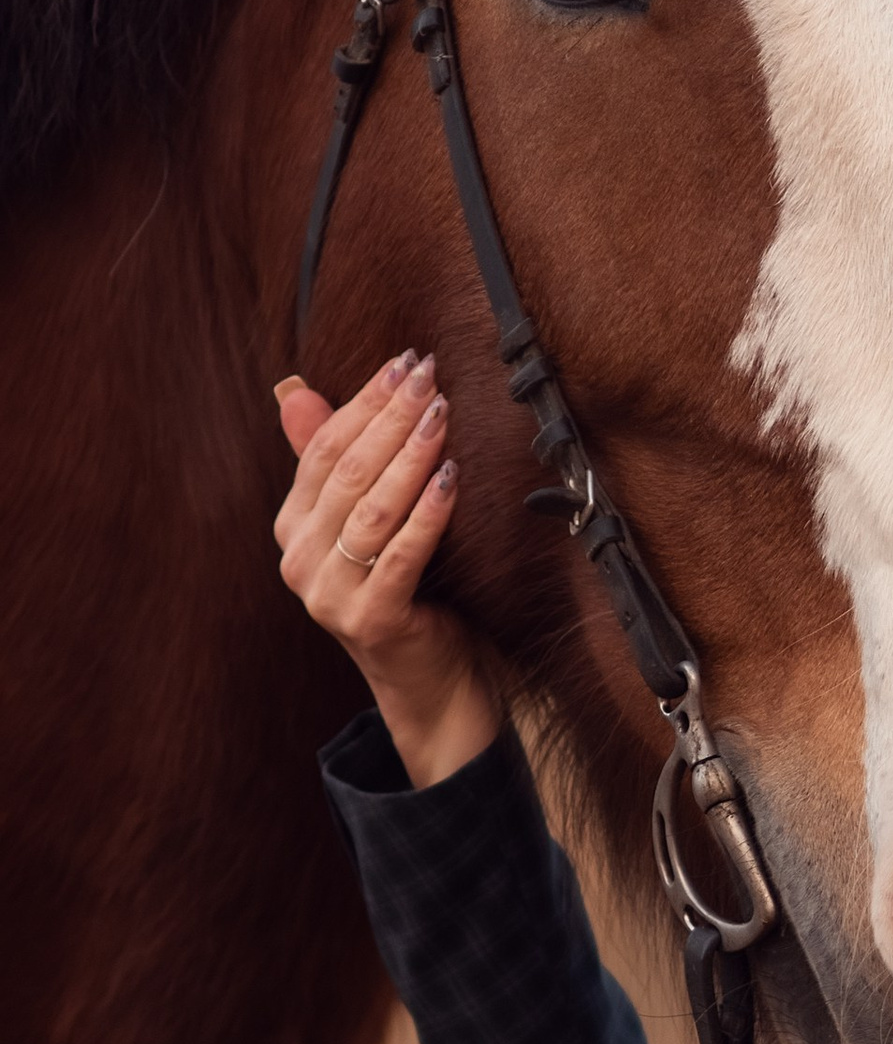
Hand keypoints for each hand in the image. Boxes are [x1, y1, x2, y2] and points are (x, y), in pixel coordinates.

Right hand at [273, 353, 500, 785]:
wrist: (429, 680)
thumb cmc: (407, 588)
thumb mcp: (369, 520)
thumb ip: (334, 460)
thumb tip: (292, 389)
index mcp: (293, 528)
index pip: (323, 450)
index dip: (363, 402)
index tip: (405, 363)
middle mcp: (299, 560)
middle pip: (346, 472)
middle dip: (390, 418)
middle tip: (429, 376)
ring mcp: (330, 595)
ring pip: (370, 510)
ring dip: (410, 456)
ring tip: (442, 415)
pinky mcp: (371, 622)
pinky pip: (399, 556)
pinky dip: (425, 514)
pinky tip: (450, 479)